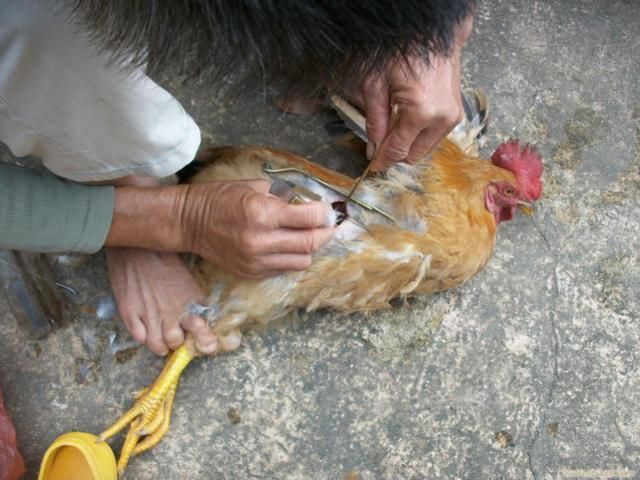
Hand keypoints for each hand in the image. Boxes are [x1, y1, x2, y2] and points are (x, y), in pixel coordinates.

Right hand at [106, 248, 217, 355]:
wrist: (139, 248)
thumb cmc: (167, 259)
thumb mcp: (190, 278)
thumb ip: (196, 299)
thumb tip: (203, 316)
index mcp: (192, 303)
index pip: (203, 332)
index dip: (205, 342)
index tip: (207, 346)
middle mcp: (173, 313)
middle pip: (178, 342)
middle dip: (178, 341)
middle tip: (176, 335)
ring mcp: (151, 315)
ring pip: (158, 345)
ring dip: (162, 345)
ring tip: (162, 340)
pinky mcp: (131, 314)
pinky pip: (140, 338)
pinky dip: (144, 337)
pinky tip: (146, 330)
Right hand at [181, 179, 334, 277]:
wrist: (189, 223)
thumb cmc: (221, 198)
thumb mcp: (254, 187)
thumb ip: (284, 197)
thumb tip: (309, 204)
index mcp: (262, 213)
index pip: (309, 219)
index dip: (324, 214)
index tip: (328, 211)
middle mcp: (261, 241)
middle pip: (311, 244)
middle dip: (324, 233)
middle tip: (327, 225)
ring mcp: (256, 261)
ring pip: (302, 261)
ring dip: (309, 249)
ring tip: (305, 236)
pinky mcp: (251, 273)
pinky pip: (284, 269)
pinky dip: (290, 258)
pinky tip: (284, 246)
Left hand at [356, 15, 473, 170]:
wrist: (432, 35)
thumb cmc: (402, 53)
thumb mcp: (376, 86)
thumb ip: (375, 122)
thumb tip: (374, 151)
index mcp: (420, 112)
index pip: (398, 150)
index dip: (382, 161)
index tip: (372, 166)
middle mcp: (441, 118)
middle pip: (414, 156)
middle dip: (396, 152)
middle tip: (381, 139)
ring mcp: (452, 117)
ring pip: (425, 150)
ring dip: (409, 143)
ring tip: (395, 123)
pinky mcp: (457, 114)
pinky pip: (434, 138)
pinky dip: (419, 135)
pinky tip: (408, 119)